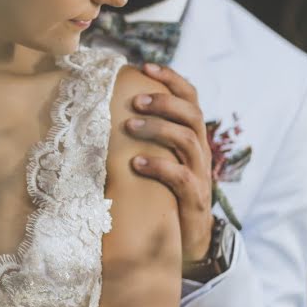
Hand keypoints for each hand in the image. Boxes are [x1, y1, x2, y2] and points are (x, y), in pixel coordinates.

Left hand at [125, 63, 213, 262]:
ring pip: (189, 139)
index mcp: (192, 136)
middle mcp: (200, 151)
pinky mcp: (195, 198)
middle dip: (164, 101)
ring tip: (129, 126)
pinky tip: (136, 163)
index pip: (190, 97)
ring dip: (158, 128)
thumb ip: (143, 138)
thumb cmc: (164, 192)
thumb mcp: (157, 158)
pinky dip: (159, 166)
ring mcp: (200, 174)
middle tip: (135, 100)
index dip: (171, 79)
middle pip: (192, 113)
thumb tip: (105, 111)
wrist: (187, 240)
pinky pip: (182, 177)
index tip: (145, 66)